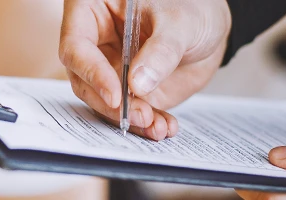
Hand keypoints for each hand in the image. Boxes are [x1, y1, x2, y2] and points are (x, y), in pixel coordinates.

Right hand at [59, 0, 231, 139]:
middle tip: (140, 114)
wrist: (208, 27)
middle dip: (112, 104)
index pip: (77, 45)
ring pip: (103, 101)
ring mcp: (109, 67)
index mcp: (93, 10)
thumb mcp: (180, 22)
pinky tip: (163, 126)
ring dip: (128, 119)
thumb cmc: (190, 8)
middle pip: (84, 79)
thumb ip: (161, 50)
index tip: (116, 95)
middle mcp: (96, 41)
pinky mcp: (126, 90)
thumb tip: (138, 83)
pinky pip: (127, 112)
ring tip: (156, 125)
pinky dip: (144, 124)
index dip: (92, 72)